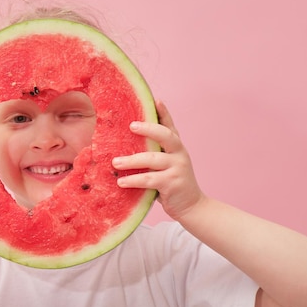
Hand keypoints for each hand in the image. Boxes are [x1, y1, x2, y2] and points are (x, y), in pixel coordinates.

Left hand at [112, 101, 203, 219]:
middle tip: (131, 126)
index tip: (156, 99)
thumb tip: (125, 144)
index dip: (164, 112)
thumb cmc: (172, 183)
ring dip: (132, 161)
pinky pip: (150, 179)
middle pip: (165, 135)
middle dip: (148, 128)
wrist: (191, 206)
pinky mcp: (172, 183)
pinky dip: (134, 180)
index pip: (170, 126)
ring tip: (115, 163)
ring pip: (153, 159)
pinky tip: (121, 182)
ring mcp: (177, 168)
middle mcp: (179, 154)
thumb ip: (153, 154)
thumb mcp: (165, 165)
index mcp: (176, 147)